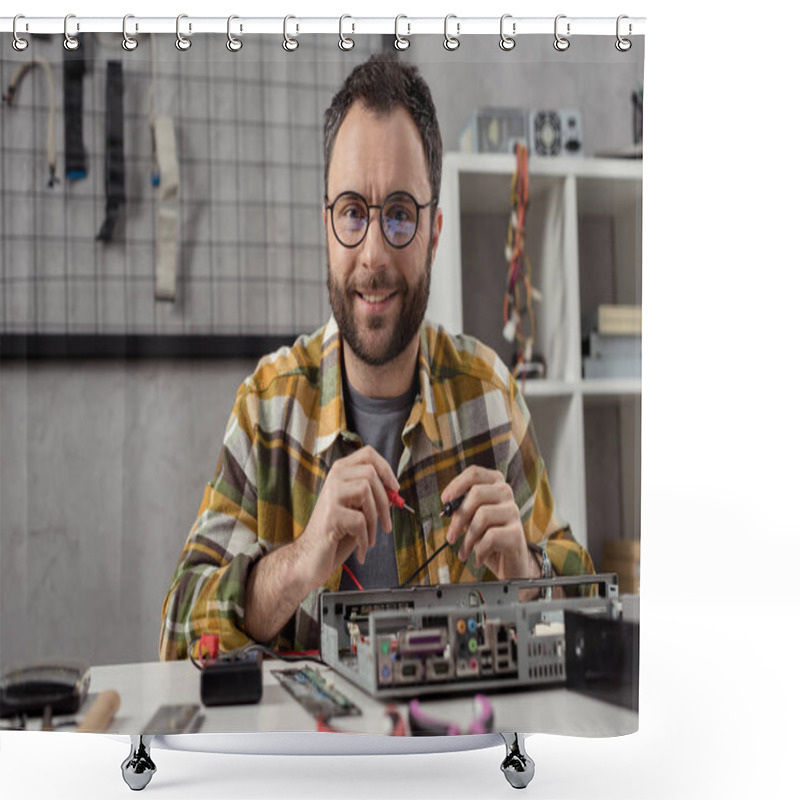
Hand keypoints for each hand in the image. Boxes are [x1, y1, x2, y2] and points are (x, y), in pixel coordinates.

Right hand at [297, 446, 397, 587]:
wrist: (310, 558)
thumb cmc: (336, 533)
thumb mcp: (356, 508)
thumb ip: (372, 496)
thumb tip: (395, 490)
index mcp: (340, 472)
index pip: (368, 454)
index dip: (386, 468)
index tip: (395, 488)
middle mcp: (333, 479)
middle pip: (370, 474)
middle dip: (385, 502)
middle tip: (386, 524)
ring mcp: (330, 495)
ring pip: (366, 493)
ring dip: (374, 521)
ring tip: (369, 539)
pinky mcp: (331, 514)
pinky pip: (360, 520)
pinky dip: (365, 539)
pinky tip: (360, 549)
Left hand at [442, 465, 532, 580]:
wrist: (508, 562)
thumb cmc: (487, 537)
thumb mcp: (471, 520)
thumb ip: (462, 509)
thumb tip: (449, 506)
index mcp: (494, 484)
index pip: (474, 473)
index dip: (456, 484)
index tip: (445, 500)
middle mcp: (506, 493)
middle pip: (476, 494)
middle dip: (459, 517)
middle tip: (451, 537)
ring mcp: (513, 512)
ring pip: (482, 516)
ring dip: (468, 539)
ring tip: (464, 552)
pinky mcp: (517, 533)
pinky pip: (490, 537)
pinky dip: (479, 551)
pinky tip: (478, 559)